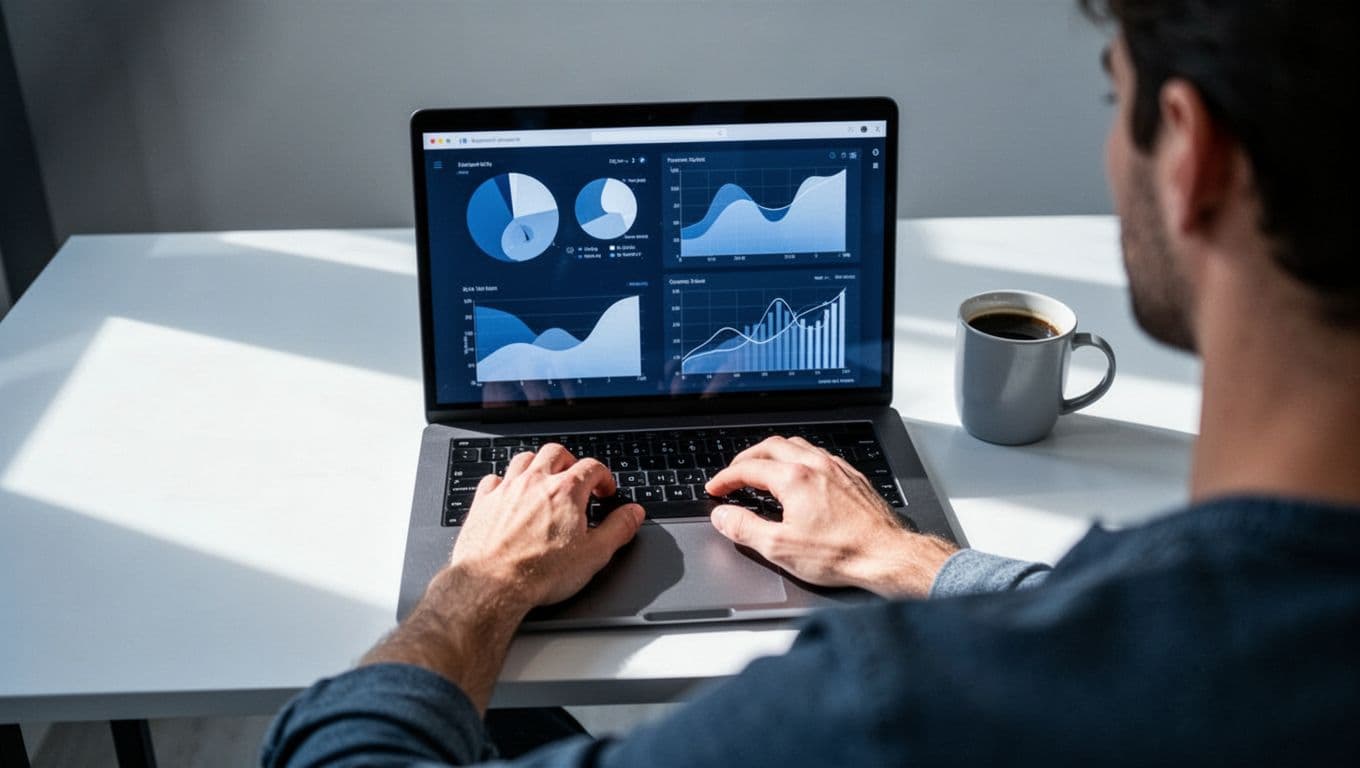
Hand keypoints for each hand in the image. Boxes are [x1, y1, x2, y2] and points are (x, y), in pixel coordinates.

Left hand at [449, 443, 644, 610]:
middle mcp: (535, 482)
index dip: (603, 477)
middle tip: (576, 479)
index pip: (591, 467)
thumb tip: (634, 513)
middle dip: (570, 462)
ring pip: (524, 459)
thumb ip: (618, 529)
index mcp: (565, 491)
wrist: (493, 584)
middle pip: (556, 453)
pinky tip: (509, 494)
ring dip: (538, 465)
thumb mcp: (594, 555)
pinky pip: (493, 479)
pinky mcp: (483, 503)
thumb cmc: (541, 572)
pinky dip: (504, 482)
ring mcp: (506, 490)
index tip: (604, 491)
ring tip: (544, 480)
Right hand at [704, 436, 956, 597]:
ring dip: (773, 453)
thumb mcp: (780, 548)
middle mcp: (815, 465)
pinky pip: (819, 455)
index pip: (748, 469)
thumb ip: (745, 528)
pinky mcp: (852, 476)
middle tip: (733, 474)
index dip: (725, 478)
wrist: (886, 556)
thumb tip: (723, 516)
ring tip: (762, 468)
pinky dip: (799, 458)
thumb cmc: (841, 553)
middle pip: (771, 446)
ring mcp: (836, 468)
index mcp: (794, 478)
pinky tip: (800, 475)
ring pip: (797, 445)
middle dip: (746, 458)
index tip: (715, 488)